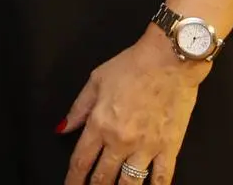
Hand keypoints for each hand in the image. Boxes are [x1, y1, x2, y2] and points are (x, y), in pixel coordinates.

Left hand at [60, 26, 208, 184]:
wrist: (170, 60)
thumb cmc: (133, 65)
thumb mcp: (96, 80)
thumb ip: (78, 109)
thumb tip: (63, 128)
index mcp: (100, 123)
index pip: (81, 160)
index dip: (73, 179)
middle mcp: (121, 140)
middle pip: (103, 177)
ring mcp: (147, 147)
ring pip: (130, 183)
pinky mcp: (169, 148)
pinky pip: (162, 178)